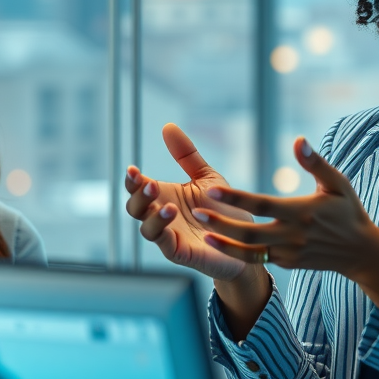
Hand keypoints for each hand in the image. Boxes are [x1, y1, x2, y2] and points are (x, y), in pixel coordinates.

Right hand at [124, 123, 255, 282]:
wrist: (247, 239)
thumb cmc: (223, 208)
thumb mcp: (205, 177)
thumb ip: (186, 155)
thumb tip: (167, 126)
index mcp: (164, 197)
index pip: (138, 188)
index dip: (132, 180)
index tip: (133, 169)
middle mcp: (161, 217)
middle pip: (135, 208)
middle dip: (138, 196)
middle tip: (152, 184)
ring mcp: (169, 236)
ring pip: (146, 230)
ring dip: (153, 217)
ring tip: (169, 206)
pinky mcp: (180, 252)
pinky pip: (165, 244)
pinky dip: (165, 232)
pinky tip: (175, 218)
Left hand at [192, 136, 378, 314]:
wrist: (360, 252)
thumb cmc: (349, 211)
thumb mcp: (338, 184)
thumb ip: (316, 163)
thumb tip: (298, 139)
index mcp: (303, 213)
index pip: (263, 205)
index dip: (237, 198)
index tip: (212, 189)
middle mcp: (294, 236)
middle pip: (251, 233)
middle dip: (223, 224)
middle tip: (197, 213)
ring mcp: (290, 253)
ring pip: (252, 252)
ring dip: (225, 244)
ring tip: (202, 233)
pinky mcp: (288, 264)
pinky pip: (260, 260)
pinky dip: (238, 254)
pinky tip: (219, 243)